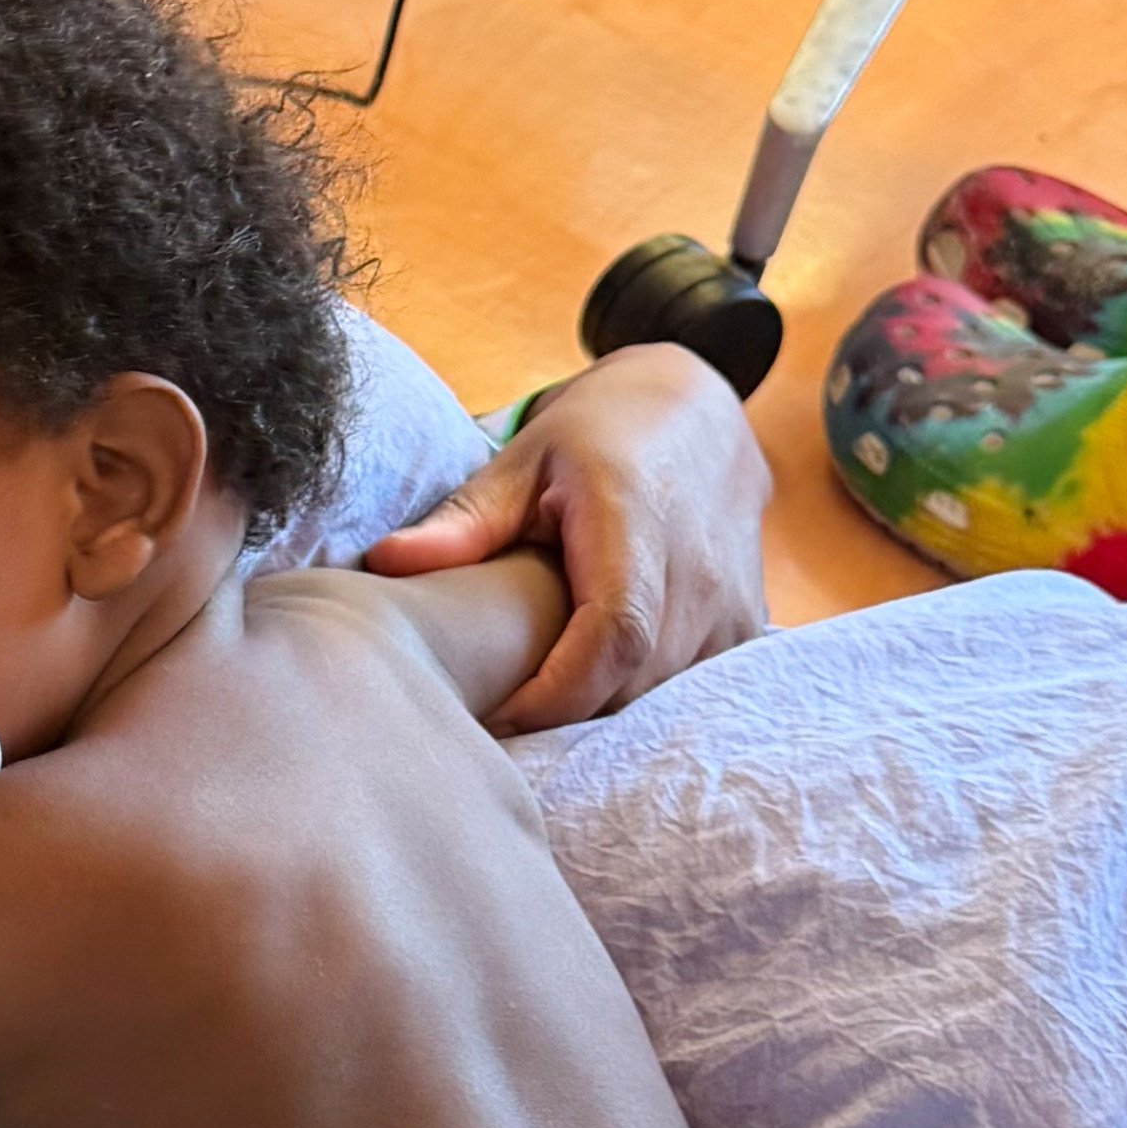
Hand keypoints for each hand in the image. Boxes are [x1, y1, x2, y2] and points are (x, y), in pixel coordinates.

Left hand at [362, 343, 768, 728]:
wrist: (697, 413)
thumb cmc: (597, 434)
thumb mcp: (521, 460)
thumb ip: (462, 522)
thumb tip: (383, 563)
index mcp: (636, 522)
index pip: (613, 638)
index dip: (555, 694)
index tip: (494, 713)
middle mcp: (697, 570)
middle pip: (628, 682)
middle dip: (560, 712)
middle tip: (492, 712)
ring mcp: (731, 603)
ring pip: (656, 694)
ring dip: (595, 705)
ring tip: (534, 691)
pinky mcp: (743, 624)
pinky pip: (683, 685)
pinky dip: (632, 692)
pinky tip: (587, 676)